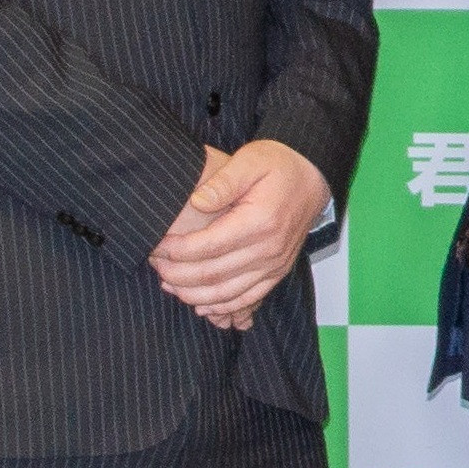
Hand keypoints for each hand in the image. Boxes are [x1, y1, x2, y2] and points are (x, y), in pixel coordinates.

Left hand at [149, 140, 329, 330]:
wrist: (312, 178)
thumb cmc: (279, 166)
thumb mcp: (250, 160)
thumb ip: (222, 182)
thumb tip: (196, 202)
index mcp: (259, 222)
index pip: (208, 246)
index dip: (176, 250)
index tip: (156, 245)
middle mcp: (269, 249)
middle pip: (213, 274)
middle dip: (177, 274)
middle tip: (155, 265)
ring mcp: (274, 265)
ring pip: (226, 294)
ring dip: (193, 295)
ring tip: (168, 284)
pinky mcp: (277, 273)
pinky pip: (247, 299)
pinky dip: (221, 307)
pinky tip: (199, 304)